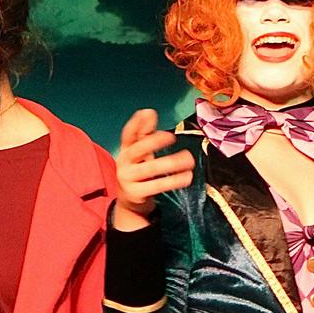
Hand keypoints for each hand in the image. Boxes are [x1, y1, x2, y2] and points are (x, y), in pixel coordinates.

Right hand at [114, 109, 194, 229]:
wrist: (129, 201)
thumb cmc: (139, 170)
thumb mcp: (139, 152)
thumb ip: (145, 133)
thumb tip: (148, 111)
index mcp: (125, 150)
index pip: (128, 134)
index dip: (136, 123)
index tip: (149, 112)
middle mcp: (124, 163)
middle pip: (138, 150)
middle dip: (153, 142)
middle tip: (171, 137)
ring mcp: (129, 178)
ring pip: (151, 169)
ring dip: (172, 163)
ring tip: (189, 159)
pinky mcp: (137, 193)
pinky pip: (158, 186)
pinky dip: (174, 181)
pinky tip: (187, 177)